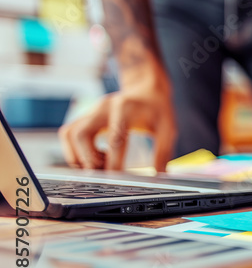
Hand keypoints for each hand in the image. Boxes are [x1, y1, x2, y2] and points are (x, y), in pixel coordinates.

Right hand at [58, 80, 175, 171]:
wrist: (145, 88)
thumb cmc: (156, 109)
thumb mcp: (168, 127)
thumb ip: (163, 151)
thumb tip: (160, 176)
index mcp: (125, 108)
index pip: (115, 138)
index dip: (114, 161)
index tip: (119, 178)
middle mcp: (103, 107)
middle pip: (81, 135)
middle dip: (90, 160)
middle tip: (106, 172)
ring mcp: (90, 111)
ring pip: (70, 135)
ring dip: (80, 156)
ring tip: (102, 163)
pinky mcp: (84, 116)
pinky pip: (68, 135)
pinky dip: (76, 151)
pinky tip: (95, 156)